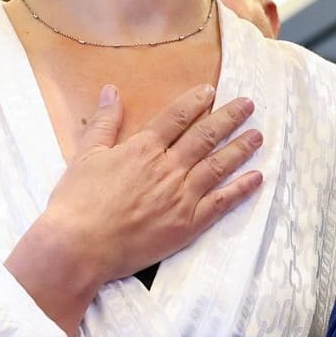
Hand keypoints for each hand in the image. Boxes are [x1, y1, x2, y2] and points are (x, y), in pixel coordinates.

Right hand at [6, 83, 262, 335]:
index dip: (195, 101)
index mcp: (143, 148)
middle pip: (205, 136)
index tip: (211, 91)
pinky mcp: (188, 224)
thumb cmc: (77, 201)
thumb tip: (112, 90)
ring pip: (218, 166)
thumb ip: (105, 122)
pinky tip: (256, 178)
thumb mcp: (86, 155)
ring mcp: (182, 196)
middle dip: (228, 117)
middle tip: (248, 104)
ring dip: (240, 148)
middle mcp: (168, 167)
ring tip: (258, 135)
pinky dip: (241, 189)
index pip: (176, 117)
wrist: (79, 247)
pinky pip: (221, 203)